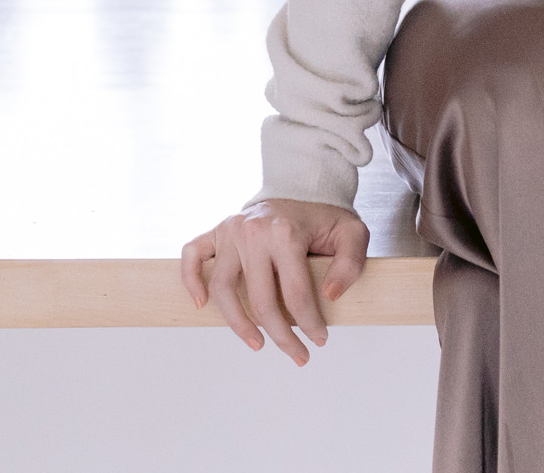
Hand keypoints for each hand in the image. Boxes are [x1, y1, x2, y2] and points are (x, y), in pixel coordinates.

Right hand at [180, 198, 369, 364]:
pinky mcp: (217, 231)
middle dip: (281, 335)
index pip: (295, 293)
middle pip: (260, 300)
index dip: (308, 323)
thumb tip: (329, 295)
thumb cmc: (325, 215)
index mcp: (286, 233)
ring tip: (257, 344)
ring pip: (222, 288)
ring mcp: (231, 231)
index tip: (320, 340)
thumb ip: (350, 263)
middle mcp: (253, 232)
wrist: (302, 187)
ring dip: (237, 323)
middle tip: (298, 356)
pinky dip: (191, 279)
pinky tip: (201, 304)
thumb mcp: (353, 233)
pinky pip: (192, 255)